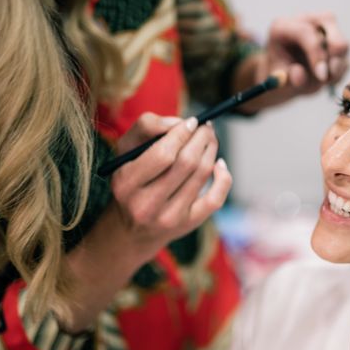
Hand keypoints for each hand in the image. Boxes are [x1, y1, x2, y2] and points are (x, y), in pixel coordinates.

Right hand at [108, 113, 231, 261]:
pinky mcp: (189, 224)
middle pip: (186, 163)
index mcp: (126, 184)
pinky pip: (215, 199)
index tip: (191, 121)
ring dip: (211, 150)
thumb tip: (183, 123)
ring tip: (210, 139)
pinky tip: (219, 164)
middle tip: (206, 127)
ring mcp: (169, 217)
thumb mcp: (126, 150)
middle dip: (201, 138)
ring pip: (202, 175)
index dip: (182, 133)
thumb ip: (147, 127)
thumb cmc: (131, 178)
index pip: (162, 154)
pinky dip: (223, 177)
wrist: (131, 228)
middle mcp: (146, 205)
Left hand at [236, 12, 349, 111]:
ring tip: (320, 81)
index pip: (305, 31)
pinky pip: (345, 59)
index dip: (316, 53)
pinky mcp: (337, 42)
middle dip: (333, 53)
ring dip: (336, 67)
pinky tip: (324, 80)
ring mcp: (323, 28)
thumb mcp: (278, 78)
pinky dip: (338, 74)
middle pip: (330, 24)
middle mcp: (306, 20)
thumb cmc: (280, 74)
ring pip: (342, 45)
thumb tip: (300, 76)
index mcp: (284, 26)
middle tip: (329, 76)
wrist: (285, 76)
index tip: (321, 76)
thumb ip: (287, 78)